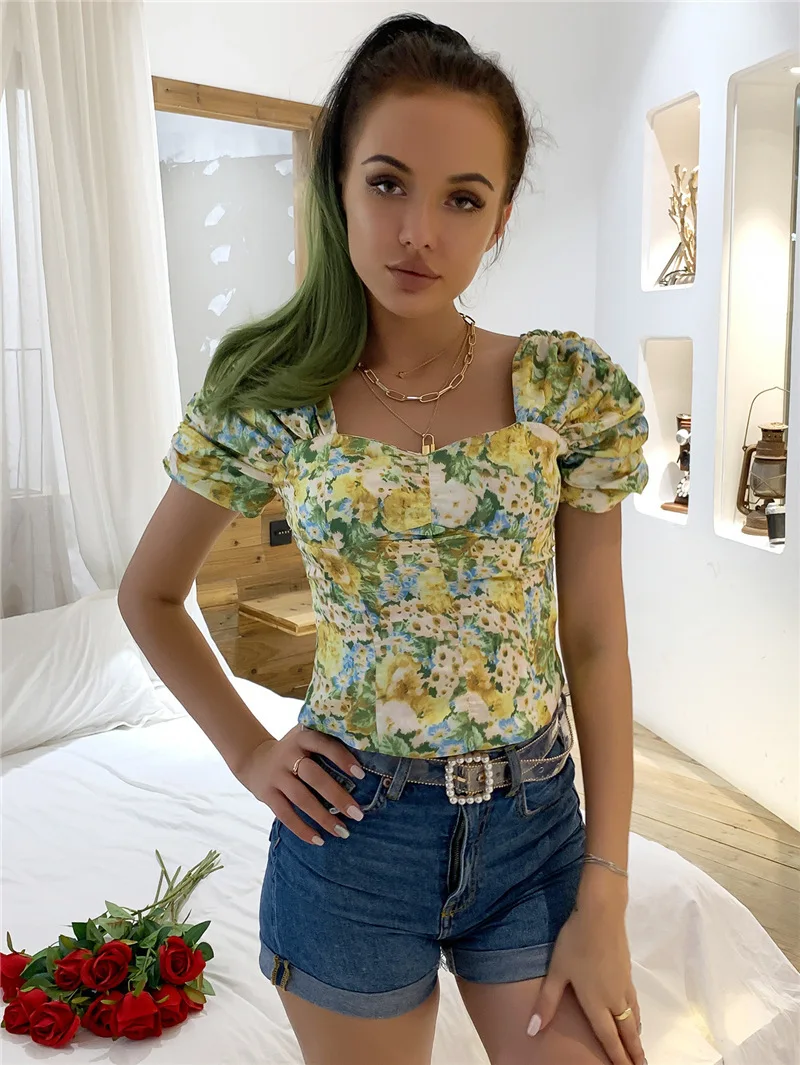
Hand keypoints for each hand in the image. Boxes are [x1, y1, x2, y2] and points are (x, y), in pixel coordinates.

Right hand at [235, 725, 366, 845]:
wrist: (255, 759)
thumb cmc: (295, 751)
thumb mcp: (307, 738)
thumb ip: (328, 743)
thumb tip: (367, 756)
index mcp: (303, 737)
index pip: (324, 745)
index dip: (342, 759)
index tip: (361, 775)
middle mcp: (288, 754)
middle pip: (314, 776)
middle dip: (337, 796)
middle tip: (358, 814)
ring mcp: (276, 775)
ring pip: (300, 798)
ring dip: (322, 817)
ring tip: (342, 831)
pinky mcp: (267, 794)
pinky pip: (285, 814)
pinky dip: (302, 829)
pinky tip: (318, 840)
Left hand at [527, 901, 645, 1064]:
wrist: (601, 915)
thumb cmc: (575, 943)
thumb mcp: (557, 972)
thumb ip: (547, 1002)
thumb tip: (532, 1030)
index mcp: (596, 1003)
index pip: (608, 1038)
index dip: (617, 1057)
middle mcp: (614, 998)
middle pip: (627, 1032)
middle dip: (634, 1053)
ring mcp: (623, 984)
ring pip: (633, 1016)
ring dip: (636, 1034)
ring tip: (637, 1045)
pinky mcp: (627, 971)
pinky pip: (634, 1002)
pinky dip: (636, 1015)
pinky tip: (632, 1011)